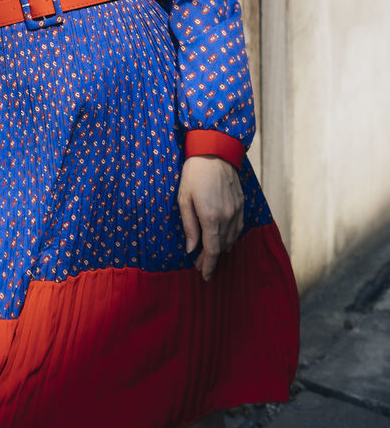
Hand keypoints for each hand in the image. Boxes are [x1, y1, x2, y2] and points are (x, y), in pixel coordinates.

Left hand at [177, 155, 243, 280]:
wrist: (215, 151)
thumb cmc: (194, 173)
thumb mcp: (184, 199)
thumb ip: (189, 226)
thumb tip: (191, 249)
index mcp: (211, 218)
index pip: (212, 250)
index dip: (208, 266)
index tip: (204, 276)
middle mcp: (228, 218)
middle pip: (222, 247)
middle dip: (212, 259)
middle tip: (201, 265)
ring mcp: (237, 211)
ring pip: (232, 239)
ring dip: (222, 249)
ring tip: (211, 255)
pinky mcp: (242, 204)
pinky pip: (239, 228)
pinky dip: (231, 238)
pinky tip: (224, 239)